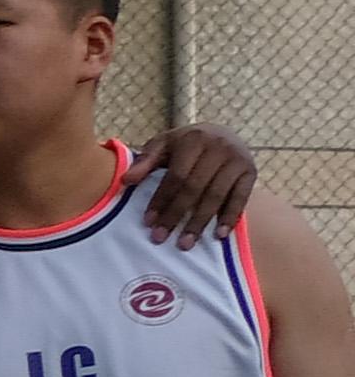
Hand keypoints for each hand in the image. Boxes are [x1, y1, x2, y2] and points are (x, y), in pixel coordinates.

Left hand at [141, 124, 263, 242]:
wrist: (223, 132)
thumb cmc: (185, 144)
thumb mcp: (163, 144)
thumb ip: (146, 161)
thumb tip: (126, 181)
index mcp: (193, 140)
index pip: (176, 176)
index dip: (162, 200)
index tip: (148, 222)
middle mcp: (218, 148)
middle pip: (194, 188)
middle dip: (176, 215)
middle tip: (161, 239)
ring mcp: (237, 160)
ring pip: (216, 196)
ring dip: (200, 222)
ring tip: (185, 244)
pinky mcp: (251, 171)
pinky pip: (240, 198)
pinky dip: (230, 217)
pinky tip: (218, 235)